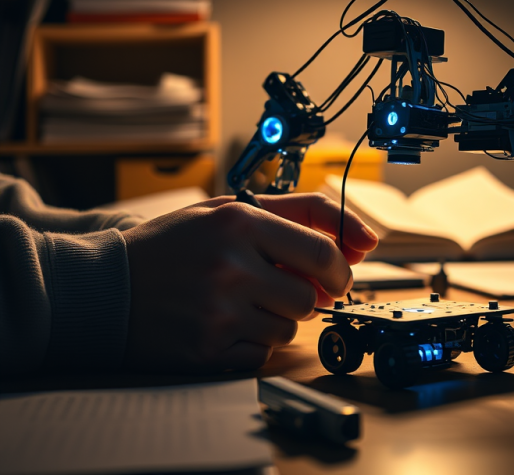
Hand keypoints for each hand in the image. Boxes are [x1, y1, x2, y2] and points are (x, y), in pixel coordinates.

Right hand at [122, 193, 377, 372]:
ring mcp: (219, 311)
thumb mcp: (226, 211)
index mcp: (239, 224)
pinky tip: (228, 324)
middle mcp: (231, 266)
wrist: (106, 287)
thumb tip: (357, 240)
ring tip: (245, 302)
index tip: (341, 273)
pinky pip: (262, 354)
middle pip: (310, 296)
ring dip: (279, 318)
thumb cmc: (171, 245)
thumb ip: (293, 216)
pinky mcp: (207, 349)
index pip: (321, 250)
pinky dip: (255, 343)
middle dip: (309, 295)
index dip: (341, 266)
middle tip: (288, 288)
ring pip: (289, 327)